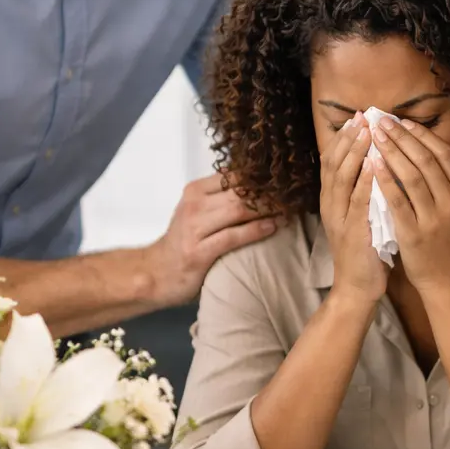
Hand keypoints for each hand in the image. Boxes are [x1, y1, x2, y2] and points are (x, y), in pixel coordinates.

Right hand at [147, 175, 281, 306]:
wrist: (155, 274)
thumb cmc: (182, 243)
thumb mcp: (196, 212)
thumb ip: (219, 197)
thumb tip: (255, 183)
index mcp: (195, 190)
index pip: (234, 174)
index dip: (261, 175)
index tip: (285, 178)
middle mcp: (194, 205)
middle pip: (240, 190)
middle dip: (270, 191)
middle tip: (294, 193)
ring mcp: (195, 228)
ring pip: (239, 209)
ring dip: (268, 208)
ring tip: (290, 208)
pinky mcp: (199, 252)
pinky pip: (234, 236)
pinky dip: (257, 229)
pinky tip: (274, 226)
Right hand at [319, 112, 388, 304]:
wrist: (357, 287)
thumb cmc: (366, 249)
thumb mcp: (362, 215)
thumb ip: (365, 191)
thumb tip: (378, 162)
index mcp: (333, 200)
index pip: (333, 161)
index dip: (344, 138)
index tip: (358, 117)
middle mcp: (331, 205)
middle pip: (333, 163)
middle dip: (348, 138)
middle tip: (362, 117)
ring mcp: (339, 219)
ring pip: (341, 178)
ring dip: (354, 153)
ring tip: (366, 132)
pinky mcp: (352, 232)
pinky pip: (357, 202)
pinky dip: (363, 181)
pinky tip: (373, 164)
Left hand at [368, 116, 449, 297]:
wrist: (448, 279)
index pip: (444, 154)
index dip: (423, 136)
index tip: (404, 122)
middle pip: (426, 160)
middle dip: (403, 137)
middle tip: (383, 121)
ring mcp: (434, 218)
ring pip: (412, 176)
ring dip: (392, 151)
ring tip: (375, 136)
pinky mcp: (415, 232)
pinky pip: (397, 200)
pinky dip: (385, 179)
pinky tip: (373, 164)